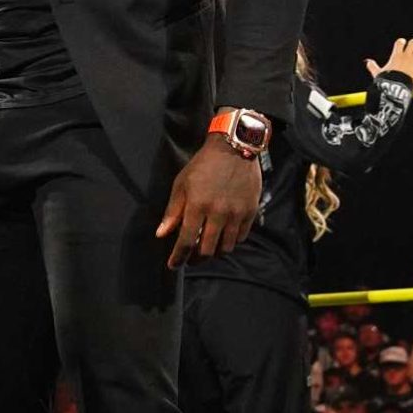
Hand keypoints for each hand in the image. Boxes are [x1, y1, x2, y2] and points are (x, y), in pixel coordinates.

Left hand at [156, 140, 261, 266]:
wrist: (235, 147)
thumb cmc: (204, 164)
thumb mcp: (182, 184)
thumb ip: (173, 212)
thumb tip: (162, 234)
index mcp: (197, 205)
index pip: (186, 241)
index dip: (178, 257)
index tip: (173, 265)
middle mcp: (218, 212)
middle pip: (207, 250)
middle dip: (196, 258)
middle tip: (191, 258)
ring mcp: (236, 213)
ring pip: (225, 247)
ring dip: (214, 252)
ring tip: (207, 248)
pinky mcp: (250, 211)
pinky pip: (240, 237)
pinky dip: (230, 241)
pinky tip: (223, 236)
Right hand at [371, 35, 412, 82]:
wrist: (397, 85)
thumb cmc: (387, 80)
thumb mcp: (378, 73)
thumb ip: (373, 66)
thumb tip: (367, 61)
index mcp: (396, 55)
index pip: (399, 43)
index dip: (402, 41)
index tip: (403, 41)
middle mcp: (406, 55)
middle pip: (411, 44)